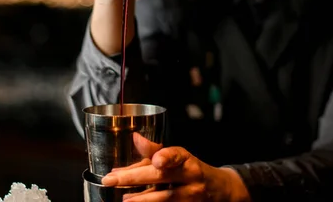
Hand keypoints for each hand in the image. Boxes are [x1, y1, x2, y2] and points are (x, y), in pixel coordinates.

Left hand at [101, 134, 250, 201]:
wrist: (221, 192)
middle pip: (162, 178)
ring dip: (140, 199)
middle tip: (111, 179)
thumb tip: (135, 138)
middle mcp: (191, 178)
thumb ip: (156, 151)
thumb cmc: (193, 171)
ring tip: (122, 198)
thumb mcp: (179, 158)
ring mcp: (192, 198)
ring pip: (164, 199)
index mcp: (188, 160)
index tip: (157, 160)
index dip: (167, 157)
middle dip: (134, 178)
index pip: (178, 155)